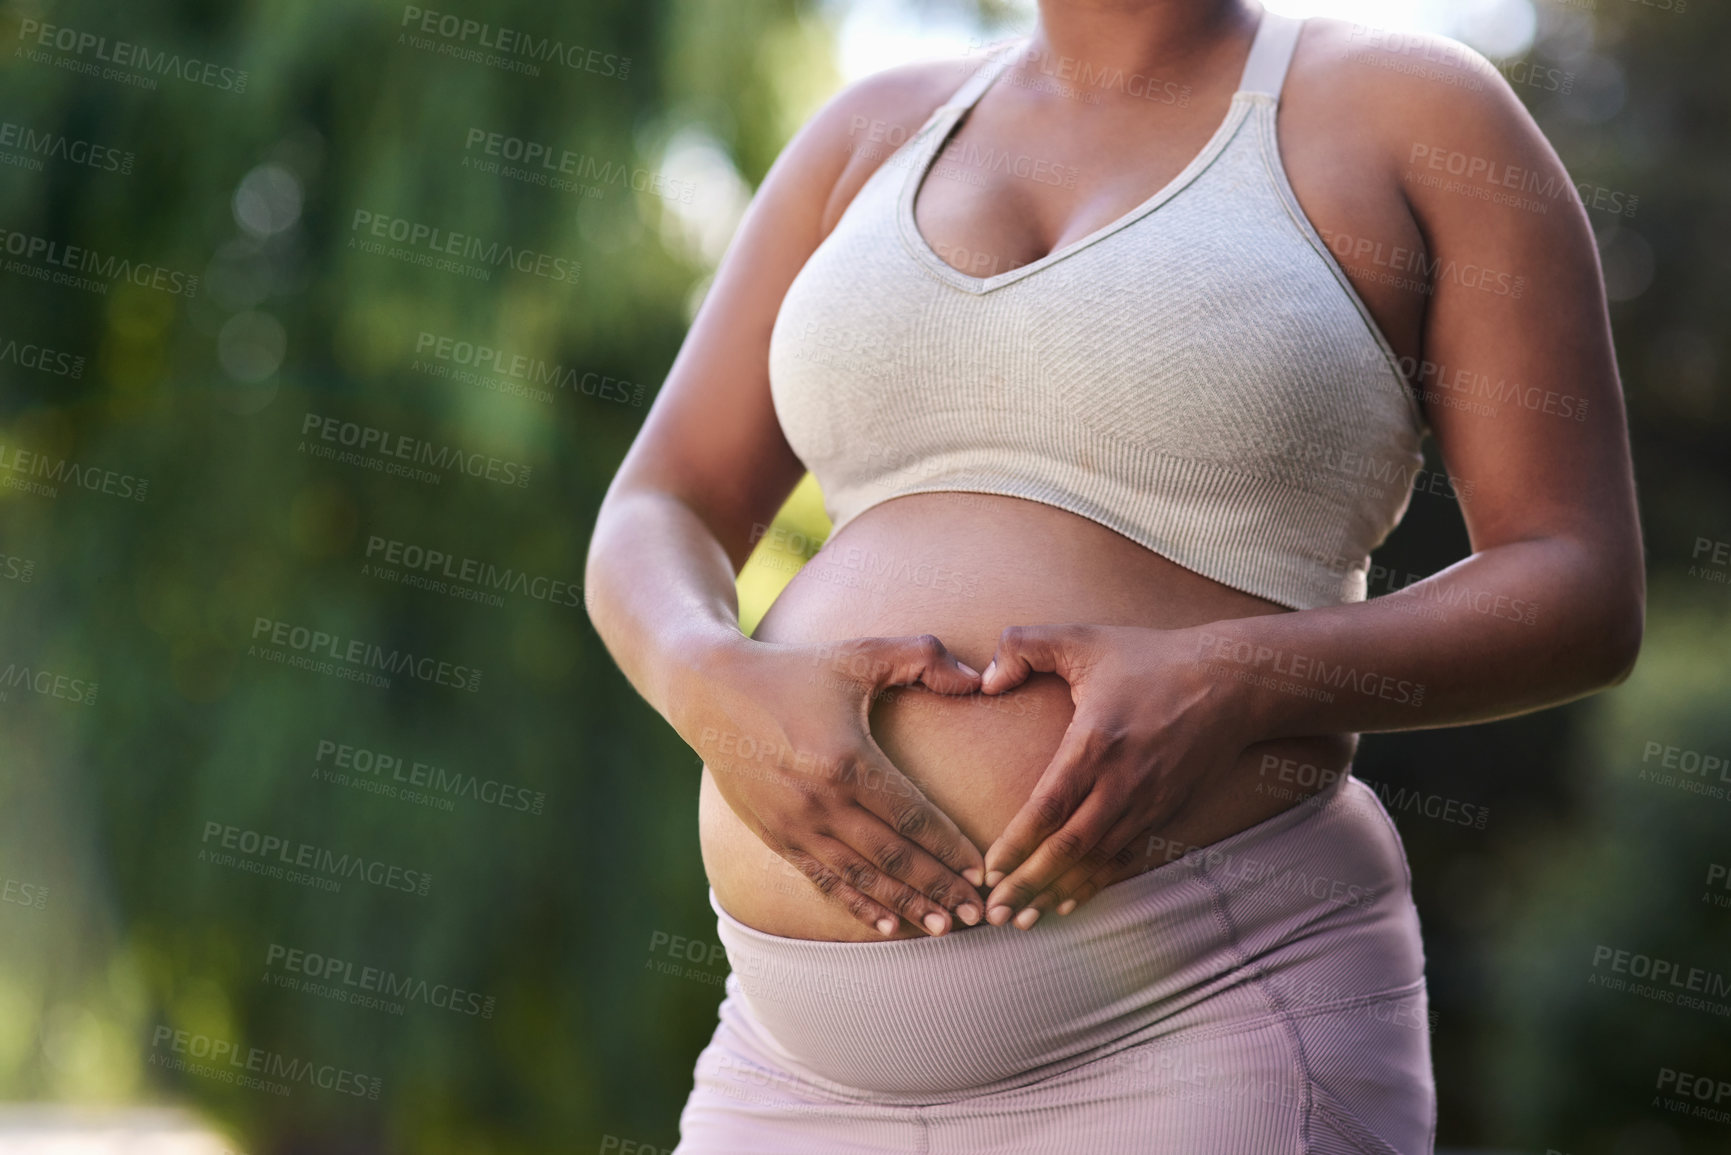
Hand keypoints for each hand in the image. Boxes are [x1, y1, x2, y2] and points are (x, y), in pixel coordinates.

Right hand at [680, 633, 987, 936]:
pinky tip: (889, 927)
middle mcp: (822, 803)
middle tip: (978, 914)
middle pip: (894, 859)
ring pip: (862, 880)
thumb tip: (980, 677)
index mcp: (848, 762)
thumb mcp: (859, 654)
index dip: (951, 848)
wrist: (711, 692)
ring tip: (944, 928)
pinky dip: (859, 906)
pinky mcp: (777, 837)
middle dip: (940, 889)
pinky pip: (825, 881)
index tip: (983, 871)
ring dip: (906, 906)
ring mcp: (797, 825)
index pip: (913, 817)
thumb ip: (924, 656)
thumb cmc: (794, 671)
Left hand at [975, 624, 1248, 928]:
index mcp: (1095, 743)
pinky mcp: (1165, 814)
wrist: (1233, 683)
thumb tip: (985, 680)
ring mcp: (1147, 803)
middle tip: (992, 913)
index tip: (989, 870)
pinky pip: (1124, 858)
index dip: (1017, 844)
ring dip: (1057, 892)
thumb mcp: (1082, 638)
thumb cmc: (1152, 658)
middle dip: (1028, 884)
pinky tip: (1068, 902)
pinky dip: (1094, 884)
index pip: (1049, 806)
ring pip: (1095, 861)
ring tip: (1021, 921)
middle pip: (1068, 847)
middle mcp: (1121, 783)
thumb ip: (1023, 645)